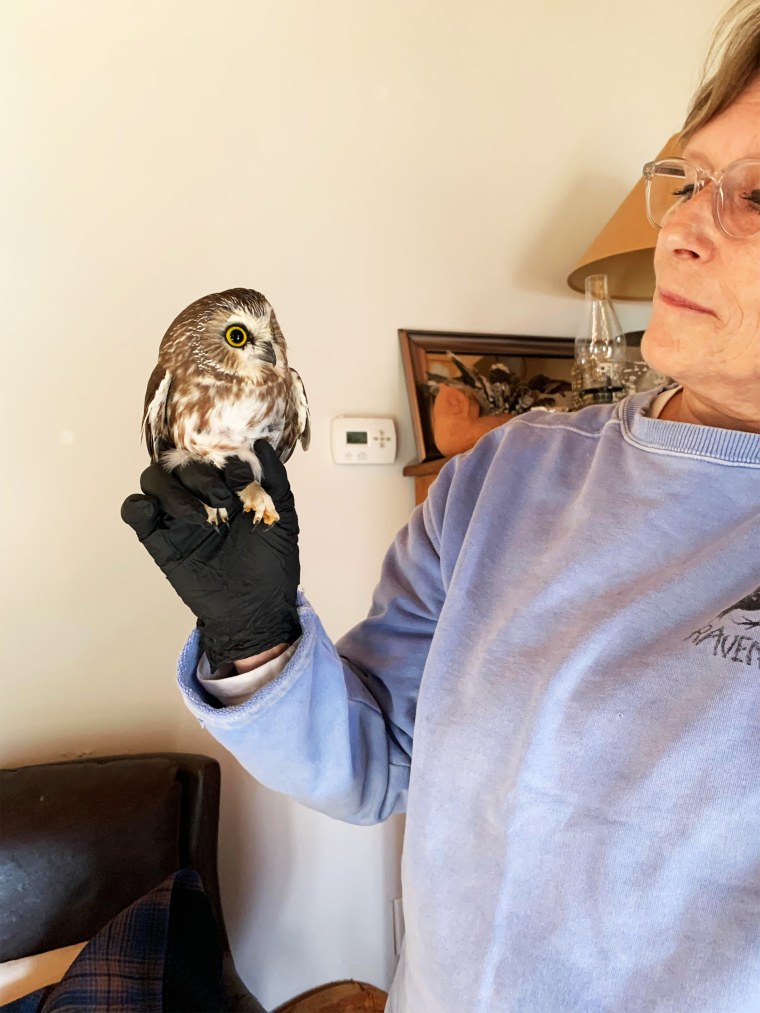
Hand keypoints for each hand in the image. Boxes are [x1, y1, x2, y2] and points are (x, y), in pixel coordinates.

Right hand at [120, 440, 300, 669]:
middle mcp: (199, 495)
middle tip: (220, 498)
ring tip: (198, 517)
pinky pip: (135, 512)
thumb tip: (263, 444)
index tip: (238, 477)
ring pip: (154, 480)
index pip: (209, 452)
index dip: (218, 457)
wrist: (255, 609)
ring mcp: (177, 517)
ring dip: (171, 491)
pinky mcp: (160, 540)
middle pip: (179, 463)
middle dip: (197, 474)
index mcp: (227, 485)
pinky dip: (137, 506)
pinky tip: (154, 513)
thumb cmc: (274, 564)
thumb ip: (275, 479)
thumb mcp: (283, 517)